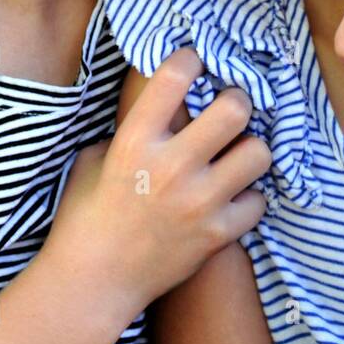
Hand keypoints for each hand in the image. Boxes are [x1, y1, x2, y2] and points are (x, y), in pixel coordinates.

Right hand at [42, 50, 271, 309]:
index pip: (174, 75)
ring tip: (235, 154)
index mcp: (135, 142)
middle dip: (237, 101)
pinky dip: (248, 198)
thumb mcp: (95, 158)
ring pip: (258, 153)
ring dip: (249, 150)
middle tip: (230, 107)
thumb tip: (163, 101)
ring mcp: (198, 203)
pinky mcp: (216, 236)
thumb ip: (130, 128)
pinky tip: (231, 198)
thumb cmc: (84, 217)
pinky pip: (258, 202)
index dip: (190, 58)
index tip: (194, 61)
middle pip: (234, 109)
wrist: (92, 284)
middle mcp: (171, 168)